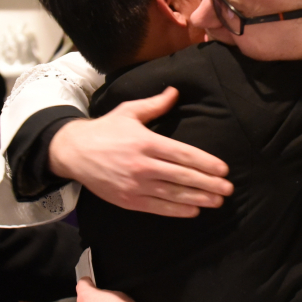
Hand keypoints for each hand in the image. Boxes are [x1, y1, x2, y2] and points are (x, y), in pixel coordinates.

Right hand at [49, 87, 232, 217]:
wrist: (74, 152)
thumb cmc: (105, 130)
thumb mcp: (129, 112)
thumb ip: (155, 105)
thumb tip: (175, 91)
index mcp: (146, 142)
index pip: (183, 154)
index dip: (205, 163)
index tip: (223, 169)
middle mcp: (143, 165)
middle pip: (183, 177)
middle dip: (208, 184)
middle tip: (228, 189)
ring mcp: (135, 185)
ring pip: (173, 194)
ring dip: (198, 199)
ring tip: (217, 201)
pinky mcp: (128, 200)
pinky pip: (158, 208)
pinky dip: (177, 210)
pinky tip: (194, 211)